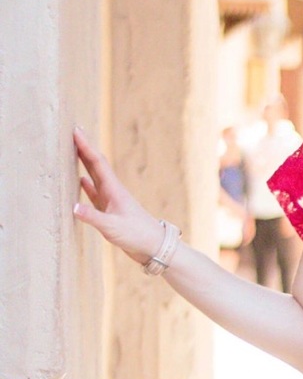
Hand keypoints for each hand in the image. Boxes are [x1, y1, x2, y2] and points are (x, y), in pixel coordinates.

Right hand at [73, 126, 164, 263]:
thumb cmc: (137, 236)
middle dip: (84, 149)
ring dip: (84, 165)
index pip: (97, 163)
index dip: (85, 146)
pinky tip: (80, 181)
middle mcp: (113, 192)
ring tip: (73, 152)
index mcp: (114, 190)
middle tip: (72, 133)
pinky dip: (87, 186)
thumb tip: (73, 207)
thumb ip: (93, 217)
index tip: (76, 130)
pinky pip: (95, 194)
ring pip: (95, 178)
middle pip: (96, 166)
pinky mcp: (111, 211)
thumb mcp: (112, 227)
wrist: (154, 247)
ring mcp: (112, 201)